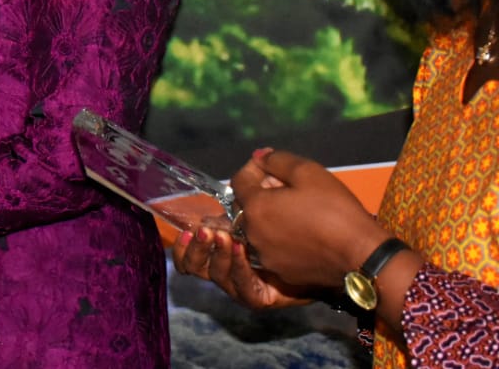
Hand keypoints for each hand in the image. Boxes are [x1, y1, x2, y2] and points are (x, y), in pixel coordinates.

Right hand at [172, 222, 310, 308]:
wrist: (325, 255)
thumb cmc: (291, 233)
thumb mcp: (257, 216)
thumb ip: (233, 215)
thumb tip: (212, 209)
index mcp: (222, 254)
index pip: (190, 257)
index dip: (182, 248)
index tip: (186, 231)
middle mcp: (228, 272)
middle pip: (197, 268)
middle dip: (197, 249)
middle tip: (205, 231)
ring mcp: (242, 287)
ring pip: (218, 276)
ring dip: (218, 253)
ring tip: (224, 236)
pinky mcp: (260, 298)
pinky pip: (242, 286)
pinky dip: (239, 266)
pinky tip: (242, 248)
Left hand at [228, 149, 391, 290]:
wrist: (361, 255)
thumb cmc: (335, 210)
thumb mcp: (308, 172)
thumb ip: (277, 160)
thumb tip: (258, 156)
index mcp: (255, 208)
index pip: (238, 181)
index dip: (253, 169)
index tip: (271, 167)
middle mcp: (252, 234)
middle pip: (244, 205)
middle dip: (259, 191)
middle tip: (286, 187)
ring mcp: (265, 256)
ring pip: (256, 228)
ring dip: (268, 215)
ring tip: (294, 208)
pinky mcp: (281, 271)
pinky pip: (271, 247)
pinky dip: (278, 235)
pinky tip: (301, 231)